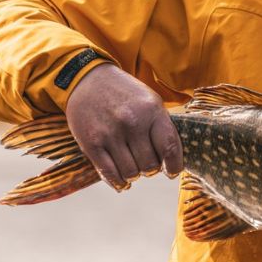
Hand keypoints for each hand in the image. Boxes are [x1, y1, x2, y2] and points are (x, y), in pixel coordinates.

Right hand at [65, 63, 182, 189]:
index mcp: (152, 110)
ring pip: (131, 173)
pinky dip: (118, 183)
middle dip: (151, 169)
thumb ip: (161, 126)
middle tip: (147, 163)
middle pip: (150, 165)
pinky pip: (109, 174)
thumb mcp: (149, 101)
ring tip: (133, 166)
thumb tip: (173, 159)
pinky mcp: (91, 143)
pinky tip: (122, 182)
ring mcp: (110, 134)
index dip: (174, 166)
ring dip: (135, 174)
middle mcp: (132, 122)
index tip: (171, 172)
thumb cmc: (125, 93)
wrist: (87, 79)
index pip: (169, 148)